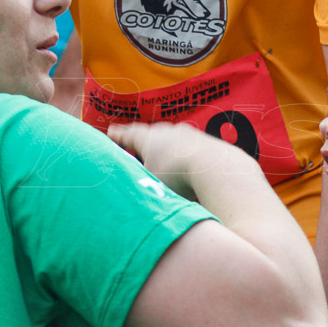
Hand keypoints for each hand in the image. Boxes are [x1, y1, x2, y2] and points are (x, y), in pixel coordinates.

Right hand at [107, 122, 227, 197]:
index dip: (118, 136)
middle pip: (149, 134)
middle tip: (133, 143)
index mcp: (147, 138)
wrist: (217, 167)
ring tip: (160, 156)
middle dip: (141, 140)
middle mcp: (166, 131)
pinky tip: (185, 164)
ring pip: (171, 139)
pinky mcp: (206, 142)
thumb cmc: (177, 176)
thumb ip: (134, 185)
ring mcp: (188, 134)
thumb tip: (126, 195)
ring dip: (164, 148)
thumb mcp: (148, 183)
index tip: (111, 132)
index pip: (127, 134)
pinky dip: (183, 154)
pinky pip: (188, 147)